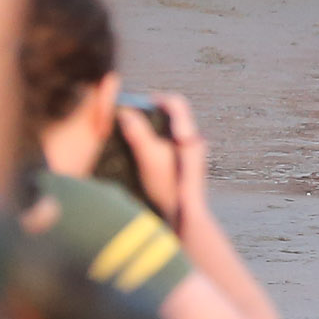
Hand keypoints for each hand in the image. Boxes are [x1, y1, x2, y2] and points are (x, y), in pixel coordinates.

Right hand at [111, 89, 212, 234]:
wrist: (184, 219)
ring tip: (128, 137)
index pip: (176, 103)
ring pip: (168, 134)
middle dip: (149, 115)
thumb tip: (126, 112)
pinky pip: (168, 149)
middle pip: (171, 117)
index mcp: (188, 135)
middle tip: (128, 119)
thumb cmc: (169, 188)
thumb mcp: (149, 157)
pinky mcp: (183, 170)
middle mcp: (193, 143)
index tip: (136, 103)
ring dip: (149, 132)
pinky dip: (153, 147)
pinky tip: (136, 158)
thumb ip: (138, 133)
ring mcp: (189, 157)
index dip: (155, 99)